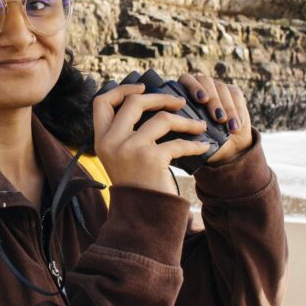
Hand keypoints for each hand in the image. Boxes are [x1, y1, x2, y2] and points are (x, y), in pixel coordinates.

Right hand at [93, 83, 212, 193]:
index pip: (102, 102)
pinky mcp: (151, 159)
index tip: (142, 88)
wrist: (141, 217)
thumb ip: (125, 133)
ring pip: (162, 118)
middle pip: (135, 102)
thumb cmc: (137, 185)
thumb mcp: (120, 157)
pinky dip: (195, 144)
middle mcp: (111, 142)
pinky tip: (204, 146)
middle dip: (161, 97)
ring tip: (199, 125)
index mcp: (101, 140)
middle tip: (180, 101)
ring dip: (185, 121)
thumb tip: (146, 100)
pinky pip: (178, 142)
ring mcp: (130, 149)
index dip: (122, 90)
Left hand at [176, 73, 253, 164]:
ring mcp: (216, 87)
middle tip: (219, 119)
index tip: (202, 100)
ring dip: (228, 109)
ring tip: (231, 128)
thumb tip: (178, 130)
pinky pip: (236, 96)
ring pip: (222, 89)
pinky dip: (238, 111)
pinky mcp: (233, 91)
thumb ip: (184, 130)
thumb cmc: (201, 141)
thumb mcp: (190, 138)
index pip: (186, 80)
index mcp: (183, 92)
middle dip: (214, 102)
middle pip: (206, 82)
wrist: (224, 144)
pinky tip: (237, 125)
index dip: (194, 87)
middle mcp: (200, 85)